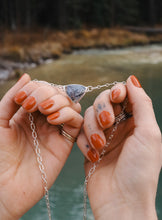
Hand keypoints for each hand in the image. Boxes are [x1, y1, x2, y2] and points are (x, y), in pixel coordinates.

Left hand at [0, 74, 82, 218]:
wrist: (5, 186)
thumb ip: (12, 97)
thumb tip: (27, 76)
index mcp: (29, 112)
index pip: (42, 89)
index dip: (36, 88)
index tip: (22, 100)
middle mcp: (45, 119)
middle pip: (59, 94)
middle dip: (47, 93)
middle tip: (32, 105)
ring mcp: (56, 130)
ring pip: (71, 105)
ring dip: (59, 101)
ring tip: (44, 110)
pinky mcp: (66, 143)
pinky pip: (77, 122)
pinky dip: (68, 114)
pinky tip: (52, 120)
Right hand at [77, 75, 161, 219]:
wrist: (121, 202)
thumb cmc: (139, 170)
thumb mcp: (148, 133)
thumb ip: (142, 104)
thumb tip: (132, 80)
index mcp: (136, 121)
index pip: (123, 95)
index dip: (118, 91)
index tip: (117, 95)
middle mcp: (119, 126)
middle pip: (103, 101)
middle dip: (103, 109)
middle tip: (108, 123)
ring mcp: (102, 136)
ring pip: (89, 115)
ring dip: (93, 128)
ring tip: (100, 145)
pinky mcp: (88, 146)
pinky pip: (80, 133)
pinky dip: (85, 142)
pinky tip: (94, 156)